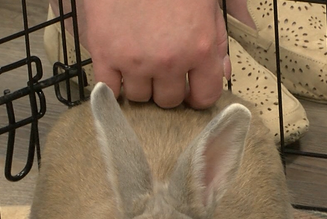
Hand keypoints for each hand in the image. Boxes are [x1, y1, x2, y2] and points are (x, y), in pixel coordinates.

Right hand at [56, 0, 231, 108]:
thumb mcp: (208, 7)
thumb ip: (216, 43)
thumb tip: (221, 73)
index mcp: (200, 48)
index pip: (204, 97)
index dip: (197, 96)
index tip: (190, 90)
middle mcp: (169, 61)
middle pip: (168, 100)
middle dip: (166, 88)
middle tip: (160, 69)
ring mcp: (135, 60)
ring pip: (139, 97)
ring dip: (139, 84)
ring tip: (137, 62)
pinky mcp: (104, 53)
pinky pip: (108, 89)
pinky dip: (112, 85)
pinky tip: (116, 71)